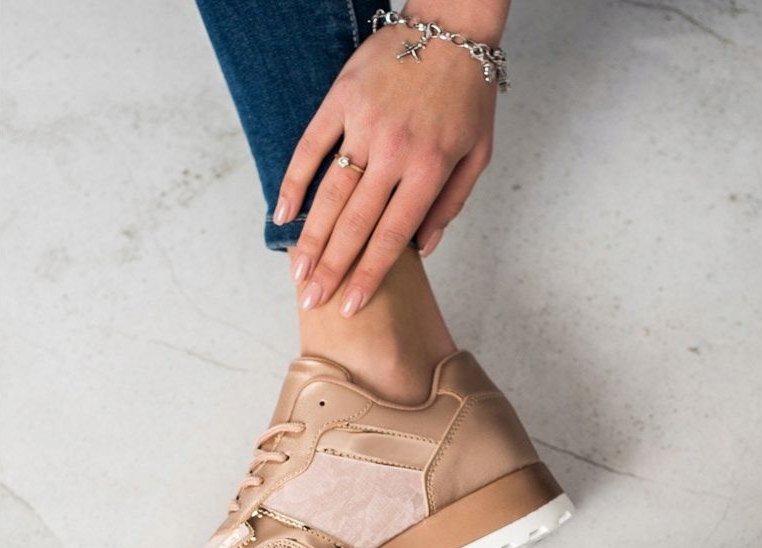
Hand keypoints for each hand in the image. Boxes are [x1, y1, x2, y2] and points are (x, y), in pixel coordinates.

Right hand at [274, 10, 505, 315]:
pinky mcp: (342, 98)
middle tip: (312, 301)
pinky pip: (310, 145)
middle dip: (333, 269)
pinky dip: (294, 181)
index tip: (350, 305)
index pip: (393, 237)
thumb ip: (450, 204)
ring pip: (331, 192)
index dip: (369, 275)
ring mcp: (363, 123)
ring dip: (312, 237)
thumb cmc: (468, 94)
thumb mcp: (478, 154)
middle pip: (356, 224)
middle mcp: (394, 151)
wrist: (451, 25)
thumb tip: (424, 249)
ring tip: (299, 273)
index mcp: (429, 169)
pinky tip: (283, 214)